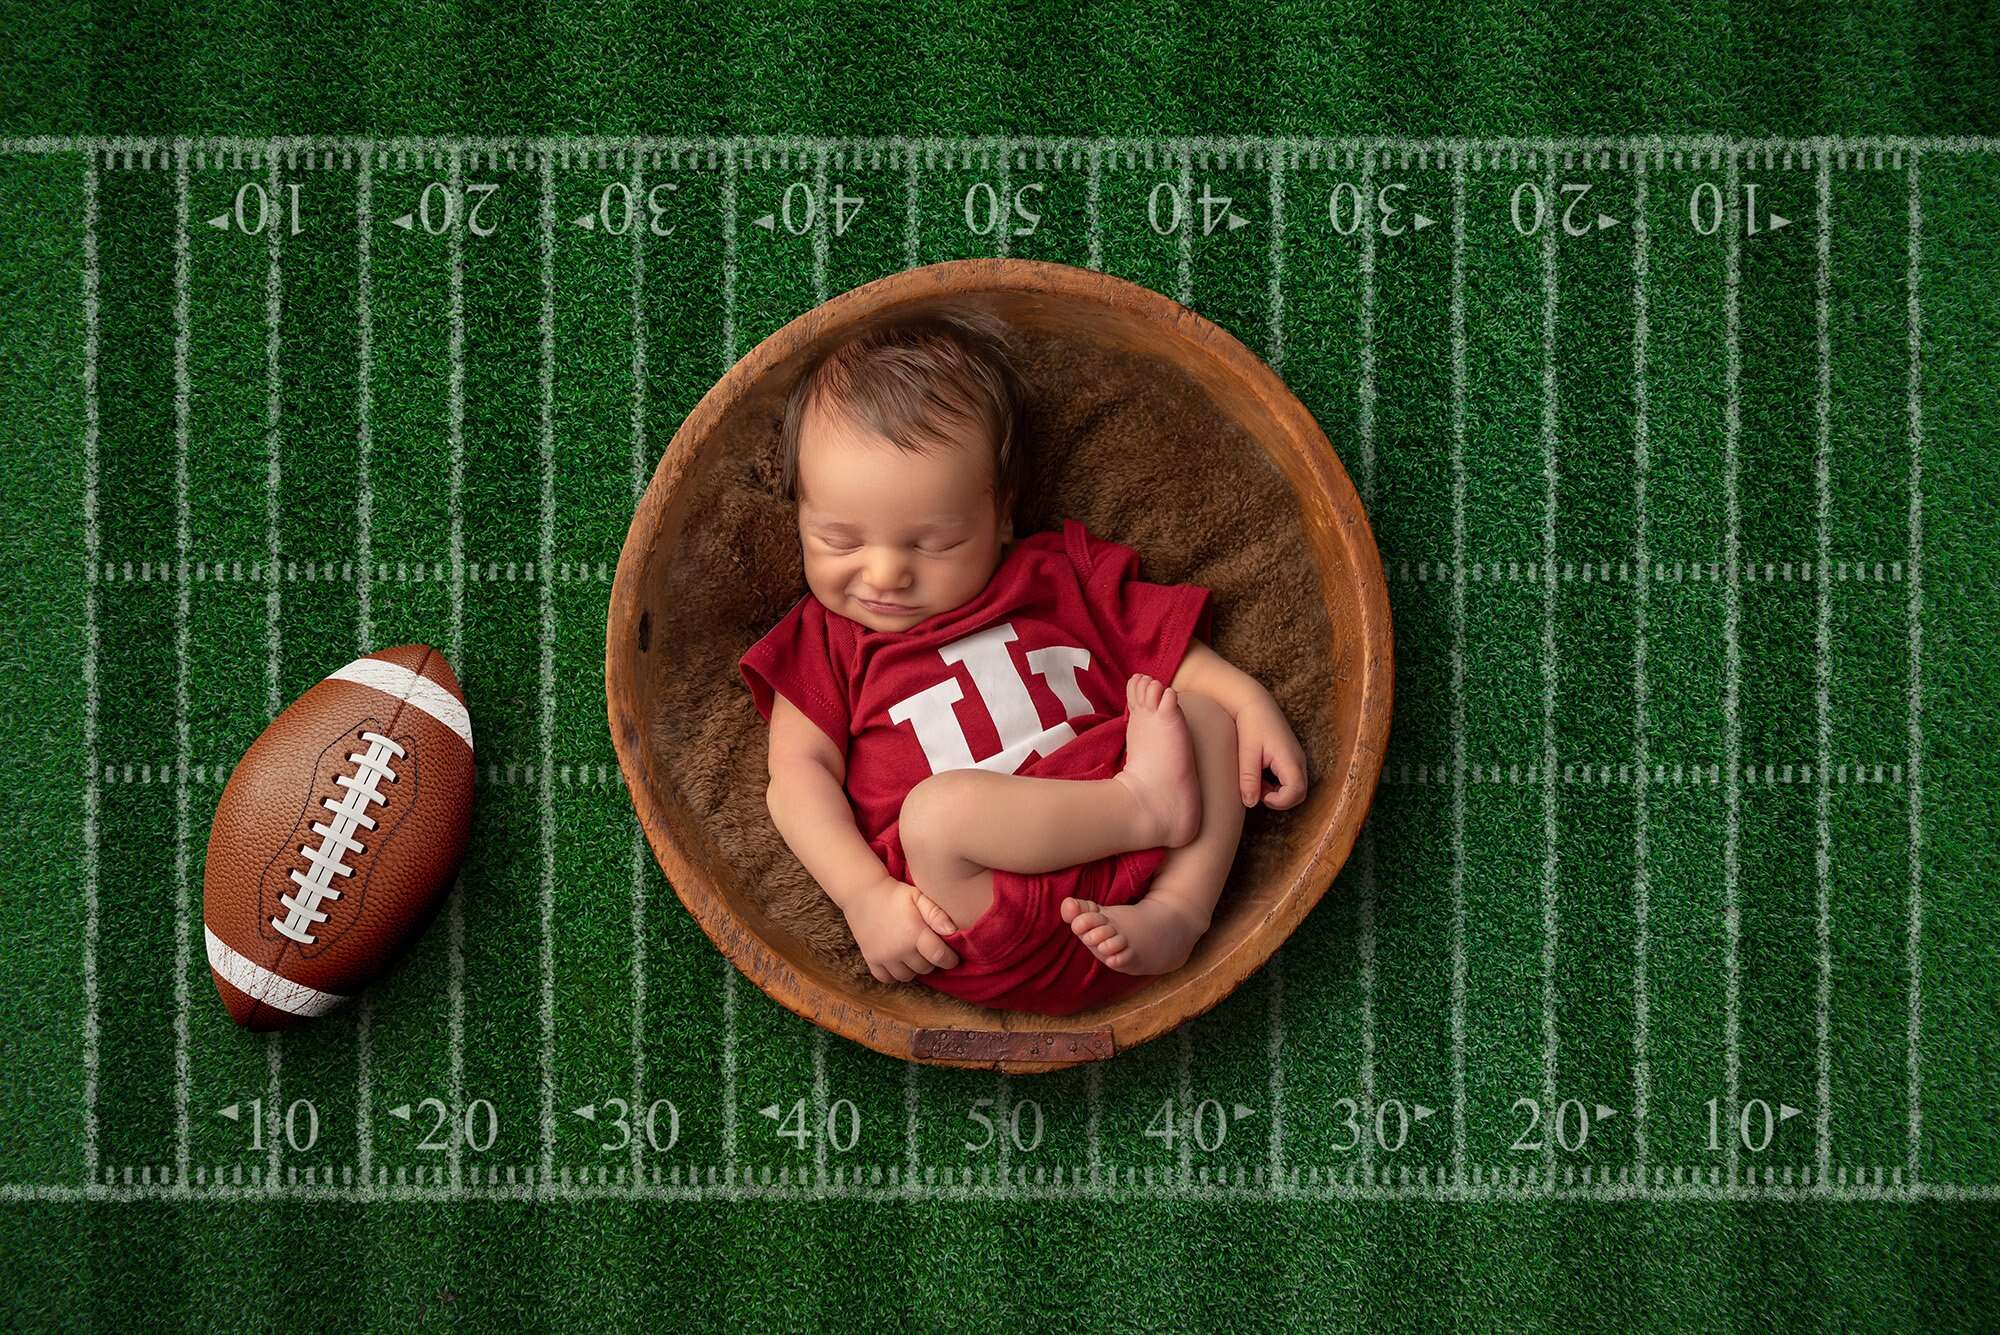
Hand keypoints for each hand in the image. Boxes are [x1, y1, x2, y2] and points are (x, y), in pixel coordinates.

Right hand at [846, 876, 961, 983]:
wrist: (862, 892)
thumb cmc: (895, 894)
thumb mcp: (918, 896)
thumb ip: (937, 913)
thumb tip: (953, 931)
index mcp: (914, 933)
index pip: (939, 957)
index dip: (950, 960)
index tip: (953, 956)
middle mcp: (899, 949)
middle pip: (925, 968)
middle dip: (932, 961)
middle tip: (931, 949)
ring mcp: (884, 957)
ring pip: (907, 976)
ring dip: (914, 969)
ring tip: (915, 954)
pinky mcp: (871, 960)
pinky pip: (887, 978)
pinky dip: (895, 974)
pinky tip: (899, 961)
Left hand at [1234, 696, 1307, 809]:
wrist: (1253, 701)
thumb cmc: (1250, 724)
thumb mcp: (1247, 753)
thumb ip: (1249, 780)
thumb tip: (1250, 803)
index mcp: (1290, 759)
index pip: (1297, 792)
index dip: (1280, 802)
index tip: (1259, 795)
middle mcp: (1299, 760)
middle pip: (1299, 793)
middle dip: (1279, 799)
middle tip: (1256, 790)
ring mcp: (1297, 758)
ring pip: (1295, 787)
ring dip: (1276, 792)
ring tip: (1255, 781)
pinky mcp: (1291, 756)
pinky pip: (1290, 778)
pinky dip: (1276, 784)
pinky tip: (1259, 774)